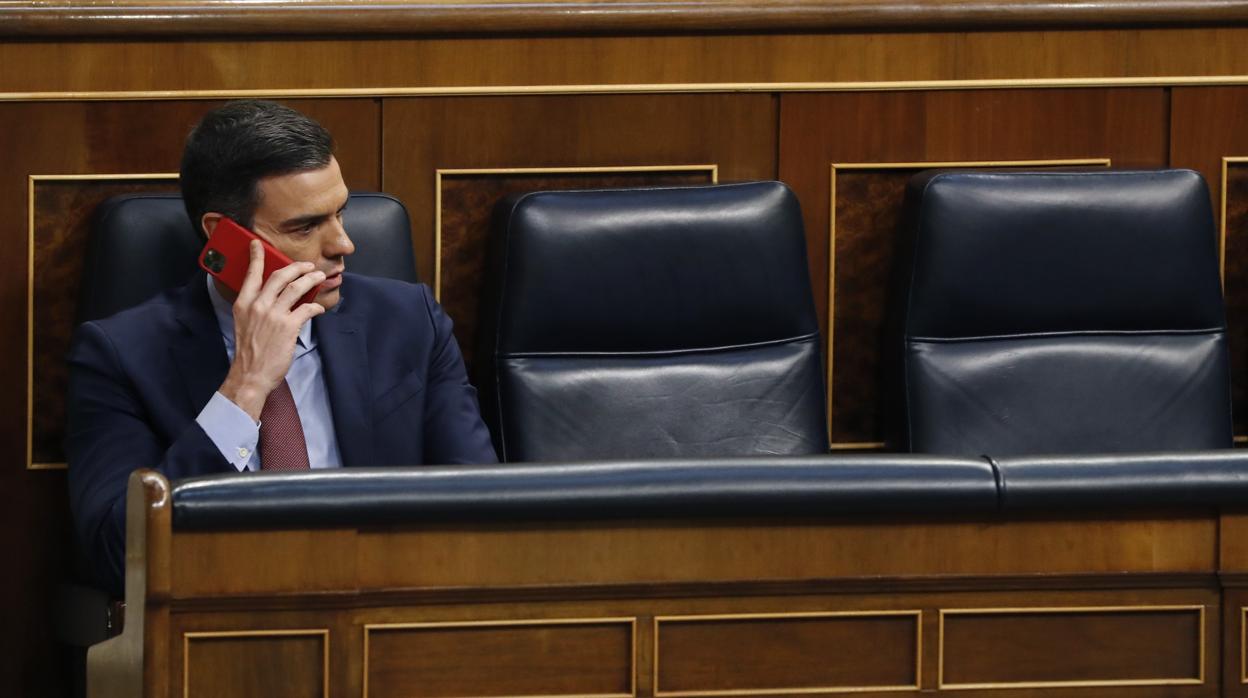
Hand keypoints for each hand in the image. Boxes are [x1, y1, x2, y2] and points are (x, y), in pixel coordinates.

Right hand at [218, 240, 325, 419]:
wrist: (250, 374)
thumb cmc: (248, 351)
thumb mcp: (243, 323)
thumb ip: (253, 307)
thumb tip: (269, 296)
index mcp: (243, 304)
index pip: (251, 274)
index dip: (256, 257)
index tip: (258, 244)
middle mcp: (258, 306)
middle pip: (280, 276)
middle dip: (296, 267)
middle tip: (307, 265)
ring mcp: (273, 315)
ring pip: (296, 288)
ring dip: (311, 280)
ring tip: (319, 277)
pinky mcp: (288, 327)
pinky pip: (307, 309)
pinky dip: (315, 306)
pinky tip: (318, 308)